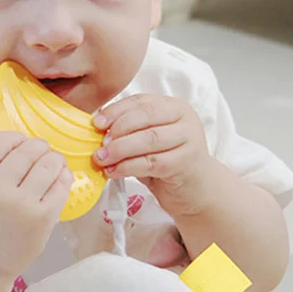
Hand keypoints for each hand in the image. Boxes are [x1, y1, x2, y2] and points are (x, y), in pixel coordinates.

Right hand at [0, 131, 71, 278]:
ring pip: (48, 164)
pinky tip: (61, 178)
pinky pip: (61, 186)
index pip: (2, 140)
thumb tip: (20, 141)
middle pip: (28, 150)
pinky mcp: (43, 217)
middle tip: (42, 153)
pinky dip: (64, 177)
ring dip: (55, 160)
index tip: (21, 144)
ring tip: (54, 164)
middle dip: (39, 148)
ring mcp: (22, 203)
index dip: (16, 139)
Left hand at [93, 94, 217, 215]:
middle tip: (100, 144)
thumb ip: (131, 131)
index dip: (116, 111)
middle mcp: (184, 119)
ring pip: (148, 139)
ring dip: (120, 150)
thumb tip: (98, 129)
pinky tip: (113, 172)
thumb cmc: (168, 162)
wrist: (196, 189)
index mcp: (174, 107)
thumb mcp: (149, 141)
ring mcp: (188, 140)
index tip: (96, 123)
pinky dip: (128, 167)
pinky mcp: (185, 163)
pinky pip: (151, 162)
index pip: (141, 102)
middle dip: (118, 130)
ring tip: (102, 159)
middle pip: (145, 117)